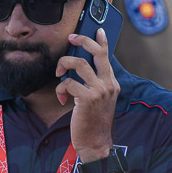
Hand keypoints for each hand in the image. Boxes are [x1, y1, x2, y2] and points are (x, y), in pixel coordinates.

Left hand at [55, 27, 119, 160]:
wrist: (96, 143)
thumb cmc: (93, 121)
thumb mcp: (99, 100)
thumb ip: (95, 84)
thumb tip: (80, 68)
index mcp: (112, 83)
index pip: (107, 56)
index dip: (101, 40)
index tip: (96, 29)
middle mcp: (108, 84)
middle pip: (95, 53)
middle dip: (81, 40)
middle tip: (70, 37)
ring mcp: (99, 91)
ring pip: (78, 63)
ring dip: (63, 65)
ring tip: (59, 73)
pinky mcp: (87, 99)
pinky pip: (68, 83)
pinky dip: (60, 89)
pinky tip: (61, 99)